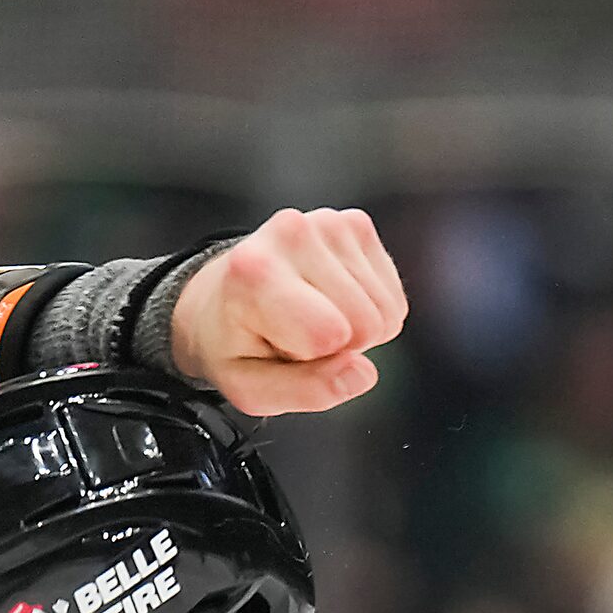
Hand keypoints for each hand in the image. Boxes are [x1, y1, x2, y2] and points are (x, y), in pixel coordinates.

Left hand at [168, 207, 406, 415]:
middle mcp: (292, 234)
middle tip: (298, 334)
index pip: (329, 334)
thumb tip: (362, 374)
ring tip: (309, 317)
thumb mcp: (249, 387)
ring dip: (355, 328)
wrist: (220, 298)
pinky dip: (368, 309)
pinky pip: (393, 296)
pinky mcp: (355, 224)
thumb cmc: (235, 341)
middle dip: (341, 345)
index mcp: (253, 271)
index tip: (283, 346)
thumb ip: (303, 390)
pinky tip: (329, 301)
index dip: (316, 358)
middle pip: (366, 324)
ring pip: (386, 311)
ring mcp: (328, 222)